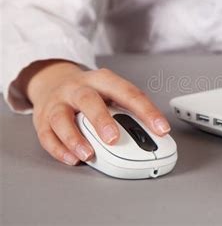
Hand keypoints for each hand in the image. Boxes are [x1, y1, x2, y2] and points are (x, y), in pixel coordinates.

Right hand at [18, 60, 169, 165]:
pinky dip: (59, 149)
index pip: (128, 93)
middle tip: (114, 139)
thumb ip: (127, 110)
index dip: (147, 111)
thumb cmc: (91, 92)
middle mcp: (78, 88)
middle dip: (102, 120)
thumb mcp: (110, 93)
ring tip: (89, 155)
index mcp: (103, 80)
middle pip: (89, 100)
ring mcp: (58, 102)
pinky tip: (73, 159)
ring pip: (62, 118)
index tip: (161, 129)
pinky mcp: (42, 119)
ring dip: (75, 138)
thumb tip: (151, 135)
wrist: (53, 81)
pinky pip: (47, 135)